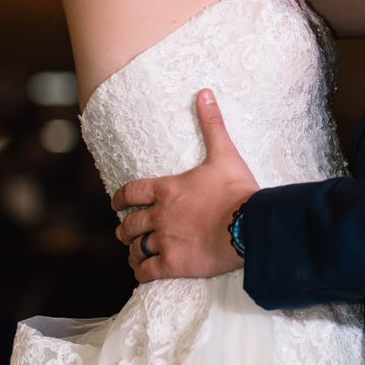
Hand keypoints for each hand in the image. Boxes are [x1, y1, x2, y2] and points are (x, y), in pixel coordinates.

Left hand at [112, 90, 258, 283]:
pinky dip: (141, 272)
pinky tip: (144, 272)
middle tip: (125, 231)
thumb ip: (211, 123)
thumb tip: (203, 92)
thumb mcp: (224, 153)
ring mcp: (165, 240)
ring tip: (135, 253)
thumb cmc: (237, 190)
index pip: (130, 193)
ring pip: (136, 249)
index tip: (115, 204)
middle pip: (129, 224)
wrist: (250, 225)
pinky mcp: (174, 264)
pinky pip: (146, 272)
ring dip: (133, 251)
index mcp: (167, 189)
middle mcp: (159, 215)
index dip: (119, 199)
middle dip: (125, 228)